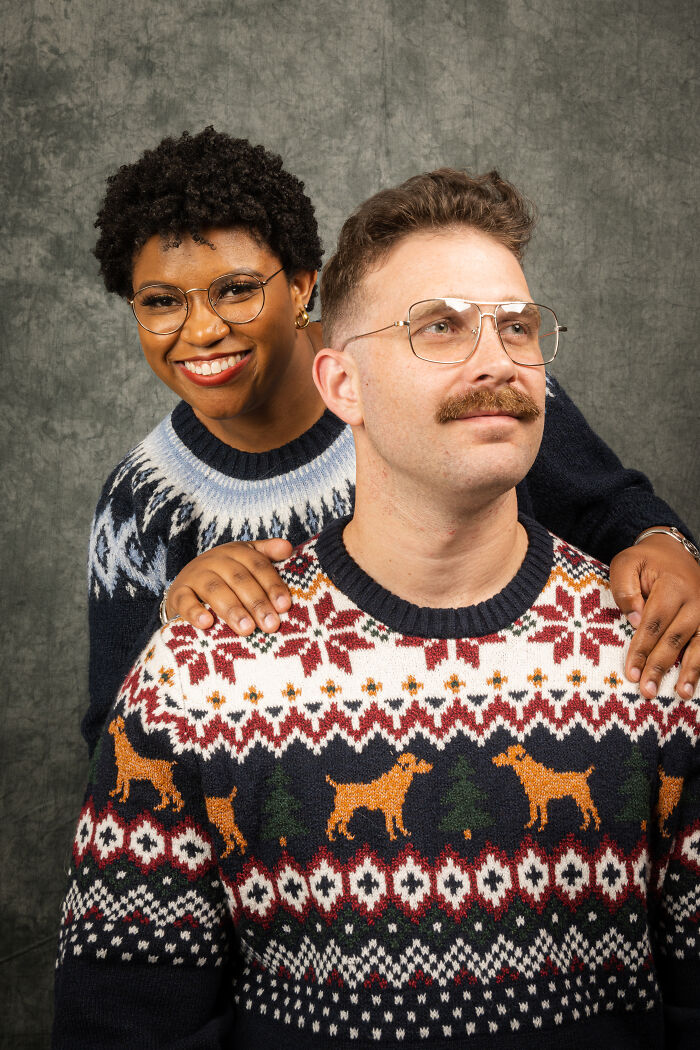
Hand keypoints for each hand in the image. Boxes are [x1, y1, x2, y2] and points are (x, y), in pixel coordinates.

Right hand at [165, 539, 292, 633]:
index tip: (284, 606)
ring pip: (215, 590)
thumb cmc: (225, 576)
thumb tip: (288, 547)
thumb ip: (267, 554)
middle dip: (257, 602)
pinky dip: (195, 611)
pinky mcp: (177, 593)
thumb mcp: (245, 561)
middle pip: (239, 579)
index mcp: (236, 552)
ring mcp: (195, 575)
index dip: (272, 585)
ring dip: (232, 609)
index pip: (258, 566)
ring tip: (247, 629)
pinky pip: (185, 601)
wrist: (185, 584)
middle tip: (271, 625)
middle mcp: (215, 560)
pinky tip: (207, 624)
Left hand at [610, 532, 699, 699]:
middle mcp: (694, 600)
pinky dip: (699, 665)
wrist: (674, 551)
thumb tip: (634, 620)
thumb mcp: (626, 563)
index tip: (631, 671)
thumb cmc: (645, 561)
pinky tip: (692, 684)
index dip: (642, 648)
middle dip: (660, 666)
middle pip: (675, 638)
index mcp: (672, 585)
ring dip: (687, 672)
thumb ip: (625, 589)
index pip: (654, 622)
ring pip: (697, 645)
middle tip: (647, 689)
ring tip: (679, 694)